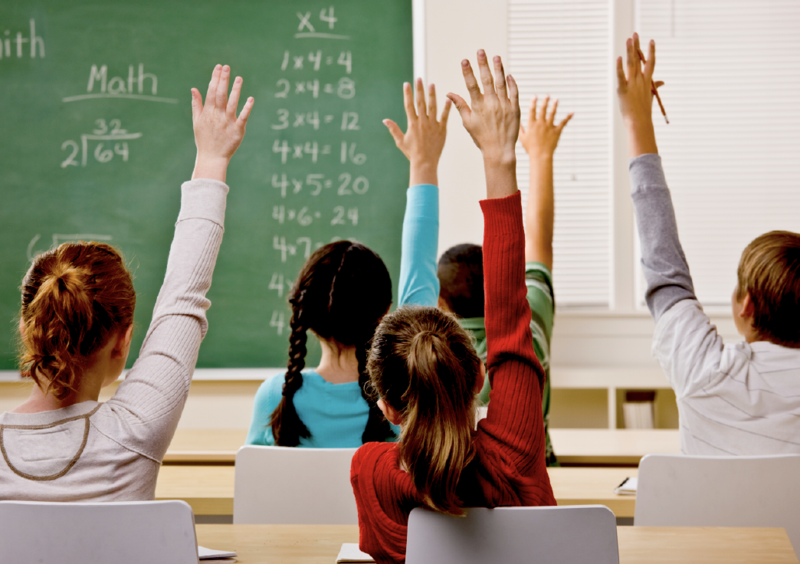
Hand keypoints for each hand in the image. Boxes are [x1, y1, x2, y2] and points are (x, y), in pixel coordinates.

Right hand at [191, 64, 254, 181]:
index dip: (215, 78)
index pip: (211, 92)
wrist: (212, 157)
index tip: (219, 67)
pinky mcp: (238, 130)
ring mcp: (228, 122)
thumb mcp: (197, 121)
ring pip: (232, 103)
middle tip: (227, 67)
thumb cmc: (204, 139)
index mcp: (208, 112)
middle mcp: (218, 115)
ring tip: (239, 78)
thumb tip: (194, 88)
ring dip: (236, 90)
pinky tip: (251, 99)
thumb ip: (197, 104)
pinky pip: (243, 117)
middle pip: (220, 95)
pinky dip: (247, 108)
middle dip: (223, 80)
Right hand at [384, 79, 450, 185]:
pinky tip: (447, 99)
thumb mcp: (400, 141)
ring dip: (432, 95)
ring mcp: (433, 125)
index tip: (407, 84)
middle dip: (419, 90)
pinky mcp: (442, 130)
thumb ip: (394, 129)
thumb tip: (385, 120)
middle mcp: (422, 122)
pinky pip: (445, 117)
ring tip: (432, 84)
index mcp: (412, 124)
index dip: (408, 94)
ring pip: (433, 107)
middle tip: (419, 78)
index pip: (409, 105)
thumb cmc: (412, 153)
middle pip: (420, 103)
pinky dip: (446, 108)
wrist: (425, 162)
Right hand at [447, 50, 519, 167]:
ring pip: (501, 83)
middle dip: (483, 65)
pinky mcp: (514, 109)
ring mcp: (504, 106)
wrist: (499, 151)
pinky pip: (514, 93)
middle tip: (481, 51)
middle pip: (487, 80)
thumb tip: (449, 93)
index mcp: (478, 107)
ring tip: (496, 57)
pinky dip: (511, 83)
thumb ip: (460, 106)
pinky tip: (508, 74)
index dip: (468, 72)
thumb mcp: (468, 123)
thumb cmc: (481, 138)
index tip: (465, 60)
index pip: (472, 86)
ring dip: (498, 69)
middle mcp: (491, 105)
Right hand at [519, 96, 572, 160]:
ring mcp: (549, 127)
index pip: (532, 111)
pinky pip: (563, 123)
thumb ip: (521, 129)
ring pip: (552, 113)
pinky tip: (572, 113)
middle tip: (547, 95)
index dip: (533, 103)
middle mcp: (540, 123)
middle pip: (543, 109)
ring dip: (554, 106)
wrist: (540, 156)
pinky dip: (568, 117)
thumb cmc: (530, 148)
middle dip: (545, 101)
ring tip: (556, 100)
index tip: (534, 96)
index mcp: (532, 125)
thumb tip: (518, 122)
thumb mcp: (522, 138)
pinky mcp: (557, 131)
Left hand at [616, 34, 661, 156]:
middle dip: (637, 46)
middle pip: (639, 60)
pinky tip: (619, 58)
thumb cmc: (644, 112)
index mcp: (647, 82)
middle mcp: (640, 81)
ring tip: (629, 39)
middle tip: (635, 34)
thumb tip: (663, 82)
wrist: (639, 123)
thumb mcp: (650, 97)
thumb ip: (655, 87)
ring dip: (630, 51)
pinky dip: (619, 67)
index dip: (651, 51)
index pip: (651, 63)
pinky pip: (621, 76)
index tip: (651, 40)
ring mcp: (632, 85)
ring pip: (631, 64)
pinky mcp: (623, 90)